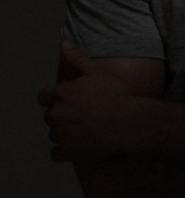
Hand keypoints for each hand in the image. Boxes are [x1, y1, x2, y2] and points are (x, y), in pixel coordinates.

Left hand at [38, 43, 143, 162]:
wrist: (128, 122)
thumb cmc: (115, 95)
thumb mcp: (97, 71)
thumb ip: (77, 58)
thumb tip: (63, 44)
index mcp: (62, 93)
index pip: (43, 96)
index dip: (54, 97)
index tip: (67, 100)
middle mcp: (57, 114)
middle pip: (50, 115)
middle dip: (62, 114)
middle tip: (82, 113)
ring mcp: (62, 134)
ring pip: (54, 133)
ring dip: (64, 131)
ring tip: (85, 127)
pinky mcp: (67, 152)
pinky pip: (56, 153)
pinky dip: (65, 150)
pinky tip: (80, 143)